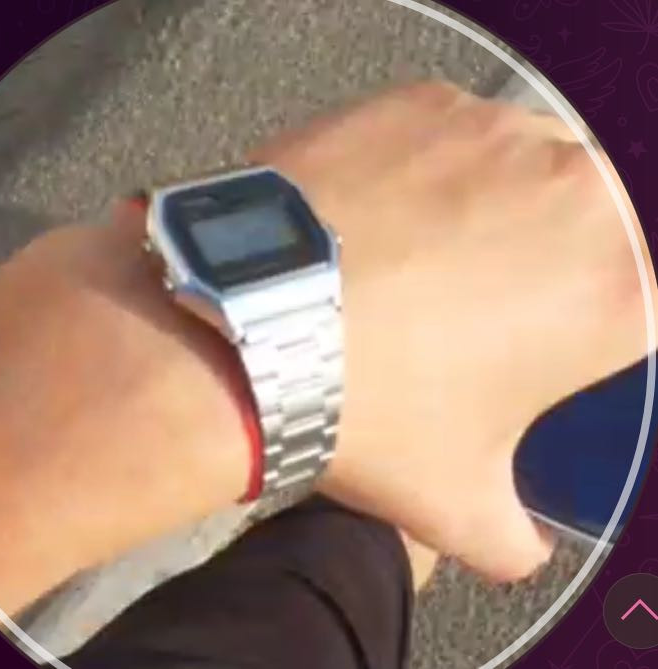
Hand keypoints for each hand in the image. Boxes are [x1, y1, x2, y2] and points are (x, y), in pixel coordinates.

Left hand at [253, 82, 656, 580]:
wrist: (247, 327)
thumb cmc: (362, 411)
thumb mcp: (452, 502)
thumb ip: (511, 537)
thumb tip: (520, 550)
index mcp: (616, 292)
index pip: (631, 297)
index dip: (577, 323)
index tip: (529, 336)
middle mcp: (580, 194)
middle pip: (582, 225)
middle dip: (538, 262)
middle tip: (464, 298)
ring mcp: (498, 135)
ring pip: (523, 170)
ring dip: (487, 208)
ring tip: (413, 257)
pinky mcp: (425, 103)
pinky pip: (451, 133)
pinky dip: (427, 168)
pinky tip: (376, 215)